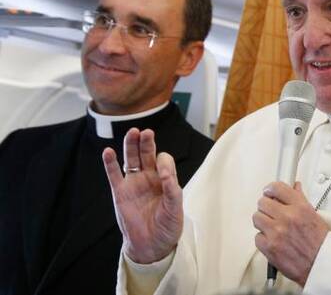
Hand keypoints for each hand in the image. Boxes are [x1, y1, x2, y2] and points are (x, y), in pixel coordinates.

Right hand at [102, 128, 182, 263]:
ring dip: (131, 146)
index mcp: (165, 180)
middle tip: (146, 132)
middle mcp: (149, 178)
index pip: (164, 161)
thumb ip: (172, 190)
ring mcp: (134, 184)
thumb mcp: (175, 209)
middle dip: (147, 142)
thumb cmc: (167, 227)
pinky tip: (108, 151)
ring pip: (131, 159)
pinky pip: (114, 175)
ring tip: (132, 132)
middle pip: (147, 154)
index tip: (164, 173)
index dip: (164, 163)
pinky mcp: (120, 192)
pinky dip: (110, 163)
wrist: (151, 245)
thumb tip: (167, 173)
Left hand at [253, 181, 328, 285]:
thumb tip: (294, 188)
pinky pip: (257, 237)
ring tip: (272, 227)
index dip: (270, 189)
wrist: (320, 264)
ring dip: (263, 222)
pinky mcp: (269, 247)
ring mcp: (277, 232)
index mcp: (300, 208)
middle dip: (266, 206)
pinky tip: (273, 240)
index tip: (269, 192)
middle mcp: (287, 218)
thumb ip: (300, 200)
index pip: (277, 188)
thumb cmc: (320, 243)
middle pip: (262, 202)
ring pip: (256, 218)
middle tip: (271, 212)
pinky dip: (263, 238)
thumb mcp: (314, 215)